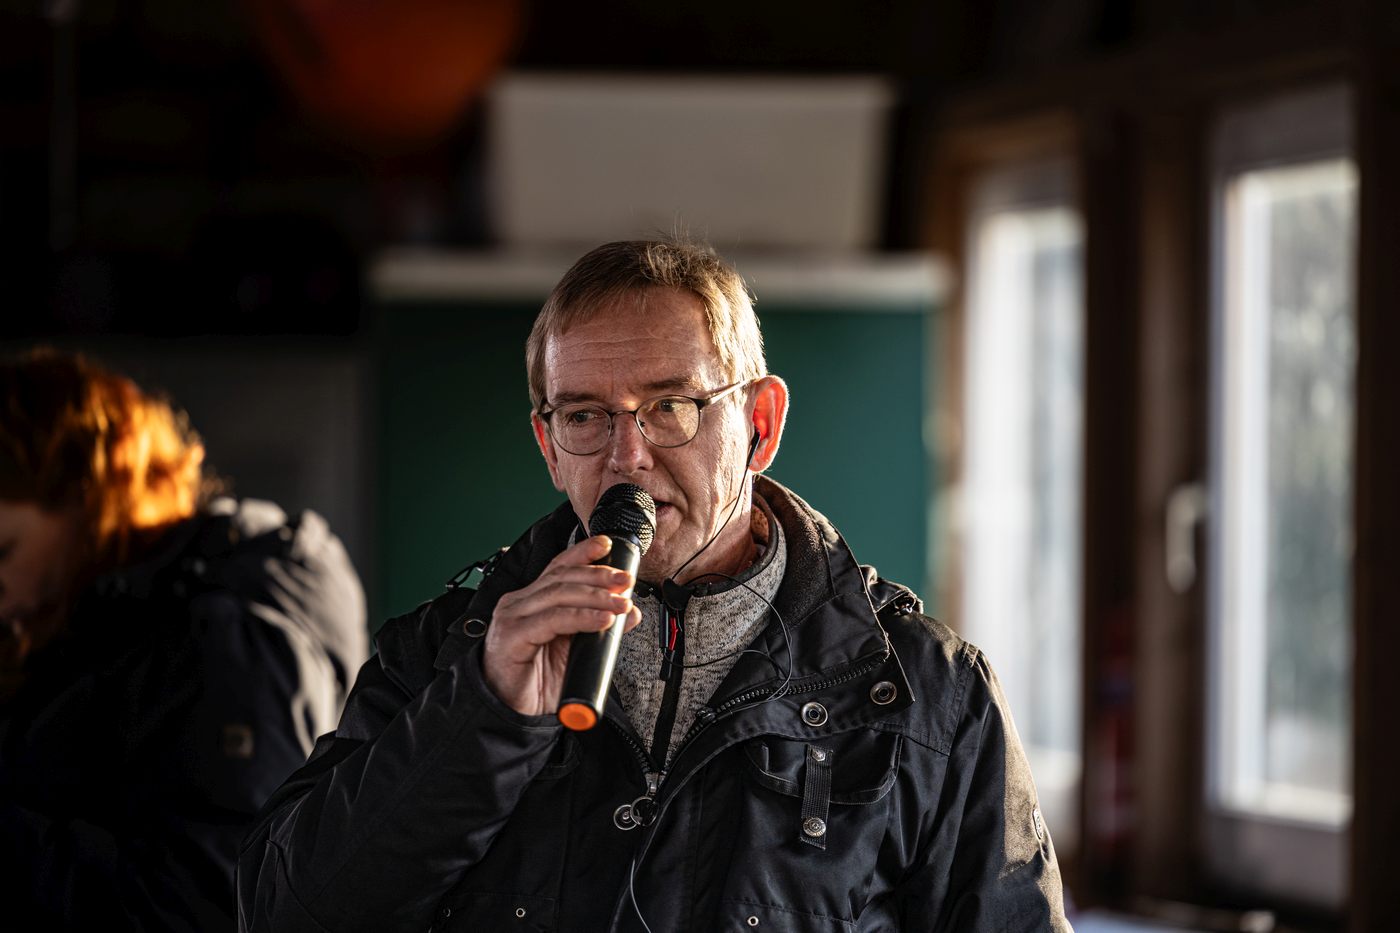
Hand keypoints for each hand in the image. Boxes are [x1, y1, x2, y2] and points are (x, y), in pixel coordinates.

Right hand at [482, 535, 640, 716]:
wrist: (509, 715)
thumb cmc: (535, 683)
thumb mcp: (575, 651)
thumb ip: (599, 628)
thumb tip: (629, 611)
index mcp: (531, 601)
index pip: (558, 568)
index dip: (582, 553)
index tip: (607, 546)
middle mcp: (518, 604)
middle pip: (562, 577)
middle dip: (598, 575)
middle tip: (625, 581)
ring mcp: (512, 618)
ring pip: (559, 595)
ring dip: (596, 596)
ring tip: (621, 602)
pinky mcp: (512, 637)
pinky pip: (553, 621)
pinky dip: (582, 617)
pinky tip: (602, 619)